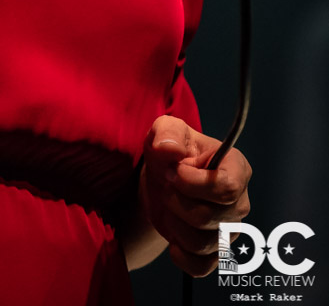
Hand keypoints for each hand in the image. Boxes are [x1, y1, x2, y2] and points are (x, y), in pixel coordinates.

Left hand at [141, 115, 251, 276]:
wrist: (159, 180)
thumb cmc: (170, 152)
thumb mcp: (165, 131)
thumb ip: (168, 133)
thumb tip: (170, 149)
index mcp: (236, 168)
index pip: (227, 187)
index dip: (193, 184)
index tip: (172, 172)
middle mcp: (239, 201)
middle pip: (210, 216)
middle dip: (177, 202)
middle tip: (167, 187)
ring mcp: (229, 229)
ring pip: (203, 242)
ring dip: (175, 224)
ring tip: (169, 206)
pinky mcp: (215, 252)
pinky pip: (201, 267)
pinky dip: (181, 256)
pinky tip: (173, 238)